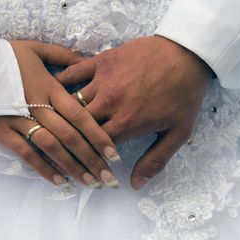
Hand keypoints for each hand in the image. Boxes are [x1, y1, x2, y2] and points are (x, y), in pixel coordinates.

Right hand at [0, 41, 119, 188]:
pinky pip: (25, 152)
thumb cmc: (4, 54)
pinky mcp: (1, 130)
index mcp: (49, 87)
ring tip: (90, 183)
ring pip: (51, 147)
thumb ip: (63, 56)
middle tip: (109, 179)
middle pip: (70, 136)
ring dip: (73, 167)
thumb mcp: (37, 48)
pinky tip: (60, 181)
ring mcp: (19, 119)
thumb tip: (86, 61)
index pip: (80, 115)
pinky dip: (43, 168)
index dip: (98, 136)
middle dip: (92, 159)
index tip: (114, 153)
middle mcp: (38, 106)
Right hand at [56, 36, 211, 189]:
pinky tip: (53, 90)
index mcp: (127, 123)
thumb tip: (135, 185)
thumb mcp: (178, 132)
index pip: (94, 147)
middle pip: (76, 126)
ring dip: (61, 113)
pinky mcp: (101, 61)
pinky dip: (60, 82)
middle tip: (61, 145)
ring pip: (70, 102)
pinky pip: (73, 72)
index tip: (80, 162)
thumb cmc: (184, 94)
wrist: (187, 54)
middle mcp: (110, 103)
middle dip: (68, 139)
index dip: (85, 158)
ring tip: (52, 122)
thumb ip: (155, 160)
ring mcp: (103, 80)